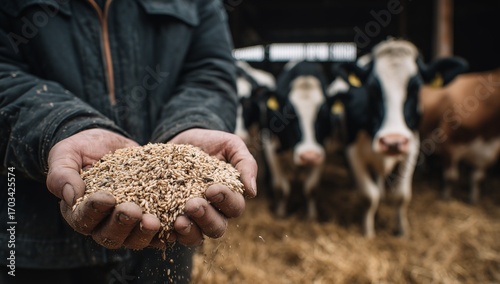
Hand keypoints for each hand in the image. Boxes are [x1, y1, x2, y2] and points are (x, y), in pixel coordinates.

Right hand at [46, 129, 163, 249]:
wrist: (110, 143)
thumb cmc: (82, 149)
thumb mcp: (66, 154)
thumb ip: (62, 174)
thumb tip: (71, 197)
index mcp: (79, 212)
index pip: (84, 219)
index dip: (94, 211)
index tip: (106, 197)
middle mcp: (103, 224)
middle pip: (110, 236)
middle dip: (122, 224)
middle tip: (133, 211)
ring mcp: (128, 224)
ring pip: (135, 238)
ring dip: (145, 232)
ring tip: (154, 220)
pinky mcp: (150, 215)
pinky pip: (159, 230)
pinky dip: (167, 230)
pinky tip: (175, 223)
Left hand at [167, 128, 257, 244]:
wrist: (182, 137)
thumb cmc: (212, 142)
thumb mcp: (231, 145)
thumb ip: (245, 164)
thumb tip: (252, 191)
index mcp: (231, 197)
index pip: (235, 207)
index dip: (225, 200)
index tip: (212, 189)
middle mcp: (215, 212)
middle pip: (217, 227)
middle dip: (206, 217)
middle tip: (192, 204)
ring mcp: (193, 218)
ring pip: (196, 236)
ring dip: (189, 230)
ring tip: (179, 220)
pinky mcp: (171, 218)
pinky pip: (172, 233)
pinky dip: (168, 232)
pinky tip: (161, 224)